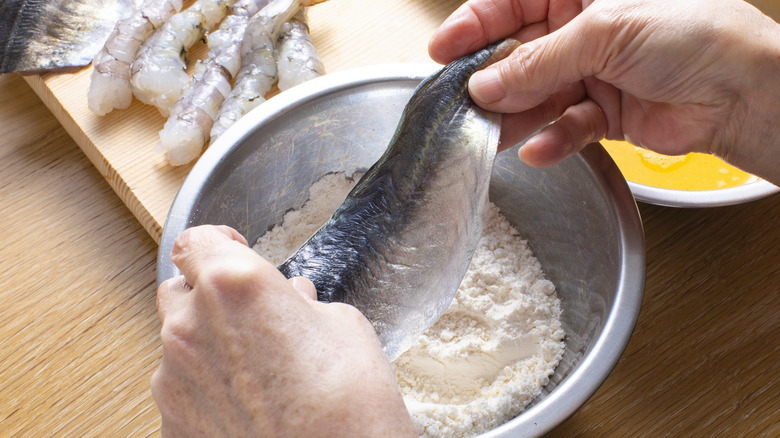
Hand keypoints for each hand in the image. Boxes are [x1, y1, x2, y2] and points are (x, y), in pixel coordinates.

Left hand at [152, 225, 415, 436]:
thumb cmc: (350, 403)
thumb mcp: (343, 325)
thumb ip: (300, 304)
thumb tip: (290, 304)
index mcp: (233, 284)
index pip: (197, 240)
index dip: (217, 241)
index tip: (232, 248)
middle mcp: (190, 325)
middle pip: (178, 289)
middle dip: (208, 294)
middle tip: (249, 312)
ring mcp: (174, 378)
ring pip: (179, 343)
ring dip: (208, 344)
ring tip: (256, 369)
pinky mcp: (171, 424)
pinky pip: (183, 390)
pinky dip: (207, 389)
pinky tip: (248, 405)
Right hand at [430, 0, 779, 183]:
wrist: (743, 91)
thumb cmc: (694, 33)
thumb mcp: (604, 31)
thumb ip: (539, 62)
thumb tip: (486, 83)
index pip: (512, 4)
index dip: (475, 25)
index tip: (443, 50)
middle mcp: (584, 31)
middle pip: (519, 55)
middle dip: (492, 79)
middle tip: (463, 102)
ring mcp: (592, 73)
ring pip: (537, 96)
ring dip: (515, 116)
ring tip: (490, 133)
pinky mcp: (604, 114)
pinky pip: (565, 127)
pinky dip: (553, 140)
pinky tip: (539, 149)